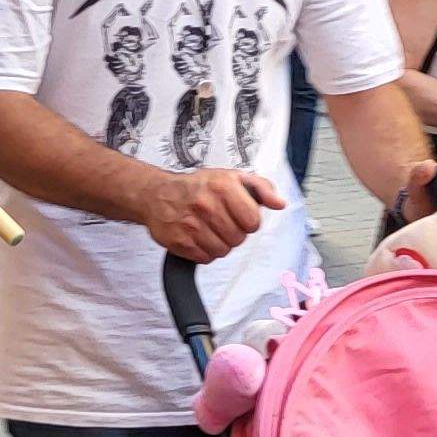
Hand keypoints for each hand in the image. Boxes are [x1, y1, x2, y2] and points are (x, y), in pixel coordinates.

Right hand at [141, 167, 287, 261]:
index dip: (249, 221)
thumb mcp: (232, 177)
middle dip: (234, 233)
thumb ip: (261, 188)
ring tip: (210, 229)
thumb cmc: (198, 187)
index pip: (252, 220)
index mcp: (223, 186)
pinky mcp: (179, 241)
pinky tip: (199, 237)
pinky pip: (205, 258)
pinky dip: (205, 252)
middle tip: (222, 222)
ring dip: (220, 244)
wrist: (157, 194)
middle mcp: (206, 204)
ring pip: (223, 250)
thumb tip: (280, 204)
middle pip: (238, 238)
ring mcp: (191, 224)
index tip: (240, 216)